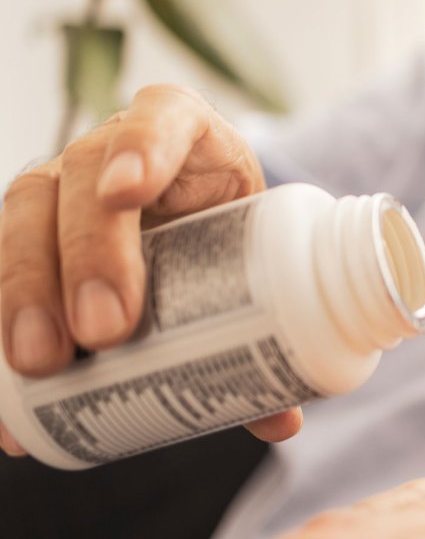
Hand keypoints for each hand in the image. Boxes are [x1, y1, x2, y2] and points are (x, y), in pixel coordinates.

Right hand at [0, 84, 300, 455]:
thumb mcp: (257, 255)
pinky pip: (0, 266)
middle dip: (86, 254)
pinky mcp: (30, 232)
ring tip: (40, 364)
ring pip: (25, 217)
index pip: (163, 118)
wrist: (197, 221)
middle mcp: (114, 150)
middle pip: (83, 181)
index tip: (131, 195)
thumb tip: (281, 420)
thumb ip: (270, 326)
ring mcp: (61, 186)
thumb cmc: (231, 232)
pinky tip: (3, 392)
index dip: (143, 148)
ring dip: (24, 291)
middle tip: (103, 330)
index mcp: (185, 130)